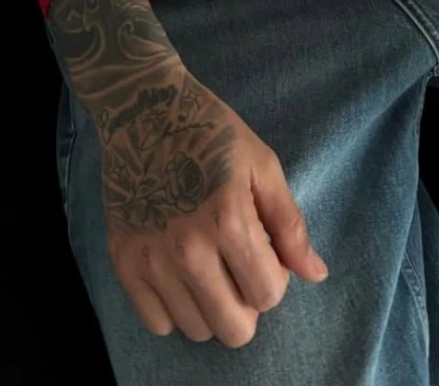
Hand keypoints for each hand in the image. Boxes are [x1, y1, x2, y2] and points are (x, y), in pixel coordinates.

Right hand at [101, 64, 328, 347]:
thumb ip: (289, 225)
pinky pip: (156, 323)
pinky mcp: (122, 262)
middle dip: (246, 304)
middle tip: (238, 267)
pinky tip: (178, 275)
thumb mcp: (262, 165)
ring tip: (208, 265)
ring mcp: (151, 259)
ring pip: (196, 330)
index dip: (275, 277)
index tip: (262, 249)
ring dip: (210, 305)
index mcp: (229, 221)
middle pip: (234, 329)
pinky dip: (173, 308)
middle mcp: (188, 249)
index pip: (268, 296)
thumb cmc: (212, 132)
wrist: (143, 109)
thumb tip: (316, 275)